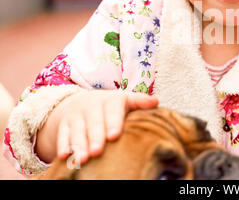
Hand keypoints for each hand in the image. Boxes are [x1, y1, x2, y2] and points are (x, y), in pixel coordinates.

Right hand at [37, 90, 157, 164]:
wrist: (80, 102)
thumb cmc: (111, 106)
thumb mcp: (125, 101)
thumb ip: (139, 102)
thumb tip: (156, 101)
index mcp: (110, 100)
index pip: (113, 111)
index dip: (113, 122)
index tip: (114, 136)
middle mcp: (92, 105)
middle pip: (93, 123)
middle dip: (95, 137)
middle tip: (98, 151)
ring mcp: (76, 115)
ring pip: (77, 130)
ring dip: (79, 145)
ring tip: (82, 159)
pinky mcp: (64, 125)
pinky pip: (62, 135)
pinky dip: (63, 145)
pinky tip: (64, 156)